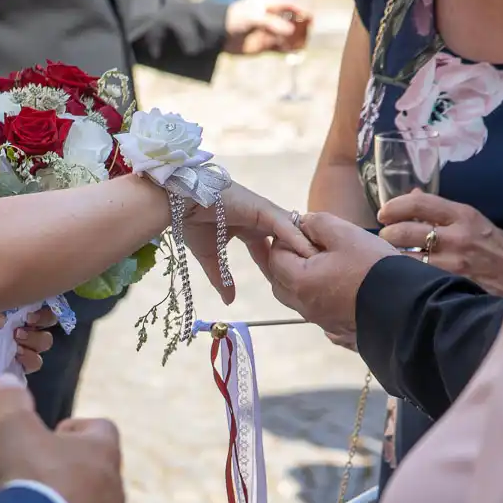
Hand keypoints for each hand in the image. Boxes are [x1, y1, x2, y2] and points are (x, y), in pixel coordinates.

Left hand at [0, 308, 56, 373]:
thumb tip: (0, 321)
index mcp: (8, 305)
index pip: (37, 299)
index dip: (41, 302)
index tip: (30, 308)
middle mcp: (17, 323)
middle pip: (47, 320)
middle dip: (43, 321)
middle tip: (26, 323)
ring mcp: (17, 346)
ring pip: (43, 342)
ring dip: (36, 341)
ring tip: (16, 340)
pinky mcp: (12, 367)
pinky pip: (33, 364)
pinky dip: (30, 360)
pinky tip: (16, 357)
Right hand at [0, 376, 124, 502]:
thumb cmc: (30, 475)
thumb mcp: (13, 428)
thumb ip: (11, 401)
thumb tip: (6, 380)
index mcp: (102, 452)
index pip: (102, 429)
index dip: (76, 429)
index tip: (50, 435)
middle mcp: (113, 491)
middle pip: (94, 474)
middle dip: (65, 473)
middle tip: (32, 475)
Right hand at [184, 182, 317, 303]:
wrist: (178, 202)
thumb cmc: (191, 222)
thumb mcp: (210, 256)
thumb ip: (222, 278)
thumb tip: (229, 301)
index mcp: (248, 225)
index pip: (271, 247)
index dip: (280, 264)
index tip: (292, 282)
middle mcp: (259, 216)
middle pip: (287, 238)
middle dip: (301, 256)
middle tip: (320, 276)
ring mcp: (263, 210)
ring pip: (290, 231)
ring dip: (305, 248)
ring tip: (323, 267)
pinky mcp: (262, 207)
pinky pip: (284, 225)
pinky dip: (296, 239)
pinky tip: (309, 253)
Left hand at [224, 0, 310, 54]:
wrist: (218, 34)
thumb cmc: (235, 19)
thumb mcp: (253, 18)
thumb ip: (272, 23)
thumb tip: (291, 31)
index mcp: (270, 4)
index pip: (291, 5)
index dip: (303, 10)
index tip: (311, 18)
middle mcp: (272, 17)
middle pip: (294, 21)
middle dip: (301, 27)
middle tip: (305, 34)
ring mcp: (270, 31)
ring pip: (290, 36)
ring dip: (297, 40)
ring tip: (299, 45)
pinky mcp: (266, 45)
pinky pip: (282, 48)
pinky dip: (288, 50)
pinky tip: (292, 51)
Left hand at [249, 212, 397, 344]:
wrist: (406, 306)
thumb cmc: (373, 267)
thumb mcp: (345, 234)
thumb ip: (318, 223)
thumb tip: (304, 223)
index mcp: (300, 281)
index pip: (275, 257)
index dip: (285, 240)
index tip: (304, 230)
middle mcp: (305, 305)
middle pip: (281, 281)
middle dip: (288, 261)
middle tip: (309, 246)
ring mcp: (321, 321)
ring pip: (298, 298)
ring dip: (304, 279)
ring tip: (327, 263)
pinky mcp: (337, 329)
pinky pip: (318, 312)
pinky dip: (319, 297)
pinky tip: (337, 287)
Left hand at [378, 191, 502, 297]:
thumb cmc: (500, 249)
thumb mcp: (475, 222)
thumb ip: (442, 211)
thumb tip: (413, 195)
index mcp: (464, 215)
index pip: (419, 203)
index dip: (394, 206)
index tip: (383, 213)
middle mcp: (458, 236)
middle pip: (405, 230)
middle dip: (387, 234)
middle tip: (386, 238)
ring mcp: (455, 262)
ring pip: (406, 258)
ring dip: (392, 256)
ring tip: (391, 256)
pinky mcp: (453, 284)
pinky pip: (418, 277)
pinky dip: (406, 274)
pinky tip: (404, 274)